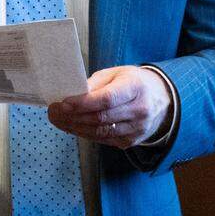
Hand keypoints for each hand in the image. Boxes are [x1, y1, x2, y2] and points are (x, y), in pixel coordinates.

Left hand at [47, 66, 172, 148]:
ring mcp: (137, 129)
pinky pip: (104, 140)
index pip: (107, 99)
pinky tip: (71, 127)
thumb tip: (72, 94)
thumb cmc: (133, 82)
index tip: (63, 103)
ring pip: (100, 132)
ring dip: (74, 127)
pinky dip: (85, 134)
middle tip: (52, 112)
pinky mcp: (131, 141)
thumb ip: (95, 83)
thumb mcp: (116, 74)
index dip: (83, 103)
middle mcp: (139, 110)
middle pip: (101, 118)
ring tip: (57, 120)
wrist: (162, 99)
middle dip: (72, 116)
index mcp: (136, 88)